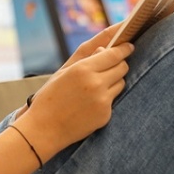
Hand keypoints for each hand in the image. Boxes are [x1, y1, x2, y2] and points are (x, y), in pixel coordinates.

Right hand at [13, 32, 133, 161]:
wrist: (45, 127)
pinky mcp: (106, 114)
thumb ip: (86, 58)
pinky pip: (114, 99)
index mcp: (82, 69)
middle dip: (120, 64)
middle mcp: (95, 83)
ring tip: (96, 86)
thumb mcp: (63, 73)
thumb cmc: (50, 97)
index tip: (128, 46)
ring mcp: (102, 100)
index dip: (124, 48)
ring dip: (114, 80)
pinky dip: (106, 98)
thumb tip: (105, 49)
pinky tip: (91, 102)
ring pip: (121, 83)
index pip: (114, 54)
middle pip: (122, 67)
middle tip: (113, 65)